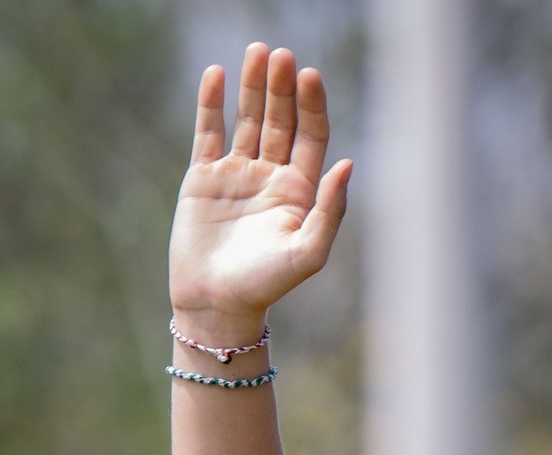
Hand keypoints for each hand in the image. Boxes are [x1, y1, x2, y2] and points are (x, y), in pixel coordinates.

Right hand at [169, 44, 351, 326]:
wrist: (215, 305)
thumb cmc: (265, 285)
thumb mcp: (306, 253)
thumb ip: (330, 211)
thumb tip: (348, 164)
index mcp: (299, 192)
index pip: (310, 137)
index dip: (312, 106)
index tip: (309, 76)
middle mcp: (271, 178)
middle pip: (280, 120)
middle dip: (281, 88)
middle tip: (280, 55)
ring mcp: (237, 175)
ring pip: (246, 120)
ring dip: (251, 86)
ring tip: (256, 52)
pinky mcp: (204, 177)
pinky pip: (209, 132)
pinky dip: (211, 103)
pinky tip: (216, 74)